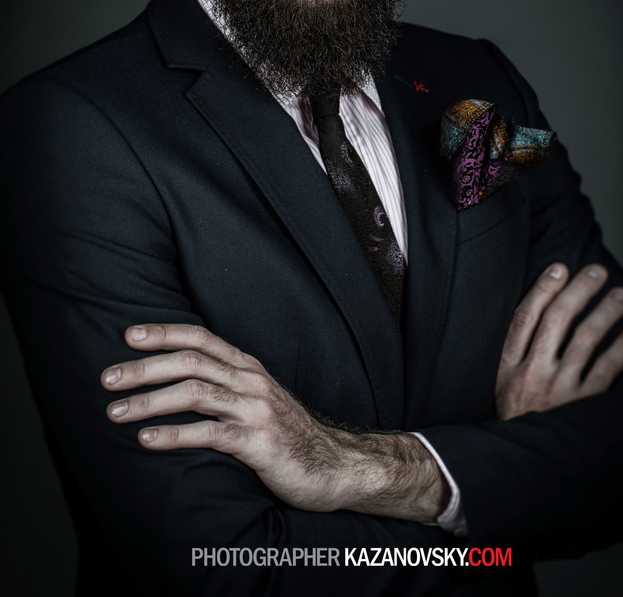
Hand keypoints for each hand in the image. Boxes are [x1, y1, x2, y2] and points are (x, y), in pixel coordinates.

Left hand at [101, 324, 448, 520]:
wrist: (336, 466)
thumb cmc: (286, 435)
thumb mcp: (256, 400)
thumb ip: (224, 386)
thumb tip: (175, 380)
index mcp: (247, 368)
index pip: (200, 338)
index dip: (164, 333)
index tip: (128, 336)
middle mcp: (251, 381)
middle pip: (191, 362)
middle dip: (144, 368)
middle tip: (108, 378)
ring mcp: (256, 410)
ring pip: (195, 393)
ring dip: (150, 401)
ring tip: (116, 412)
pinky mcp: (259, 442)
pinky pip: (210, 434)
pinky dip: (175, 435)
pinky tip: (148, 440)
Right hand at [496, 263, 622, 419]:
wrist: (523, 461)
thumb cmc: (515, 416)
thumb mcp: (501, 383)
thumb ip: (516, 351)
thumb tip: (541, 310)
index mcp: (507, 365)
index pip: (526, 316)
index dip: (543, 289)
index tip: (560, 268)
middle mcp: (532, 373)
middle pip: (557, 320)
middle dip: (580, 290)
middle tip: (598, 272)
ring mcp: (558, 389)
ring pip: (586, 339)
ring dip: (606, 312)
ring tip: (621, 295)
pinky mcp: (582, 405)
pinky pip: (607, 369)